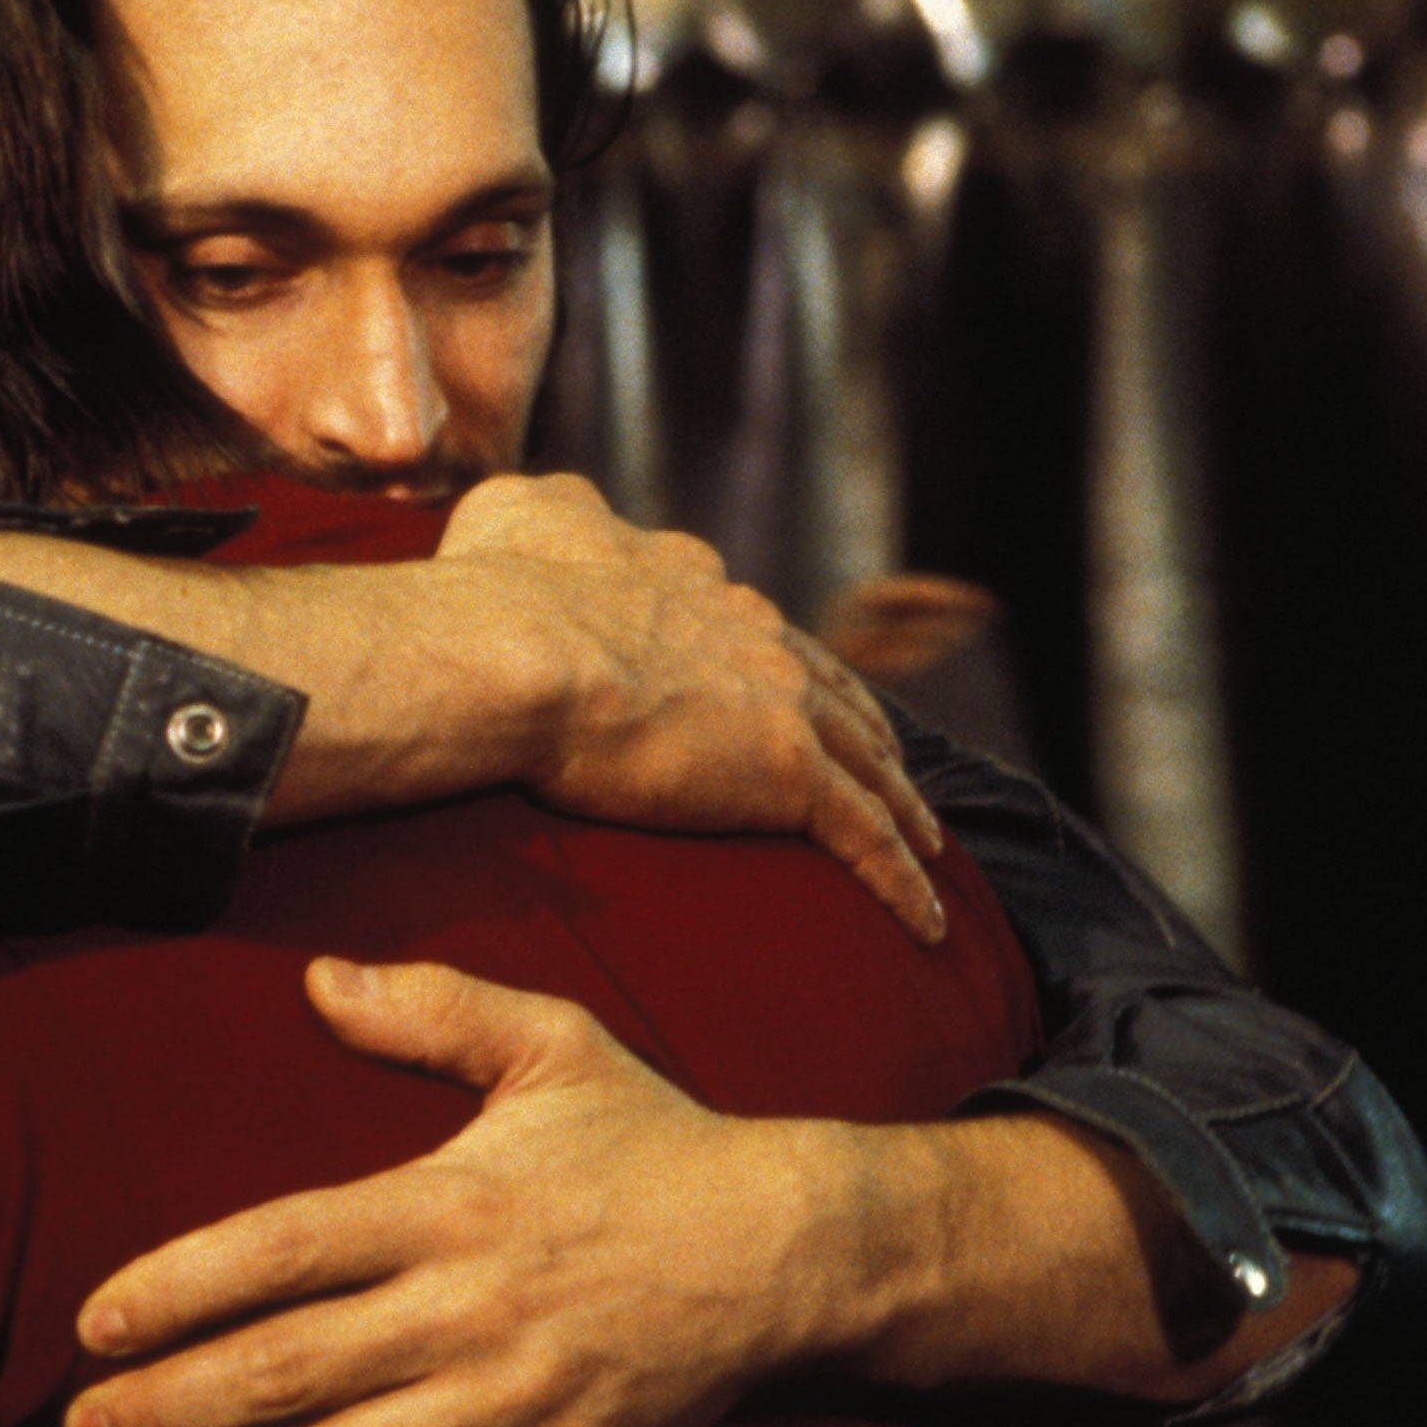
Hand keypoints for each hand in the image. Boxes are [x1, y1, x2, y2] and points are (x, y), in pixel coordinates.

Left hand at [62, 958, 874, 1426]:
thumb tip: (315, 977)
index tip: (96, 1320)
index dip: (181, 1285)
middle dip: (177, 1403)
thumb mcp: (555, 1047)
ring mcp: (509, 1397)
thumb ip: (433, 1009)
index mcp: (451, 1201)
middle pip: (293, 1364)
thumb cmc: (660, 1142)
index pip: (284, 1247)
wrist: (791, 1250)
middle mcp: (467, 1307)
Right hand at [436, 474, 946, 942]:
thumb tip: (555, 506)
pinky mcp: (789, 775)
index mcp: (687, 579)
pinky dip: (899, 878)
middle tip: (881, 758)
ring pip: (864, 758)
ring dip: (899, 799)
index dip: (768, 652)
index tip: (776, 678)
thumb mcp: (519, 513)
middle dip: (859, 721)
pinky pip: (864, 837)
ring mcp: (780, 701)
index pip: (743, 619)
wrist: (517, 652)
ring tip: (922, 835)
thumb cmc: (500, 589)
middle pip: (828, 684)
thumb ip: (550, 507)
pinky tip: (925, 920)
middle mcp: (750, 629)